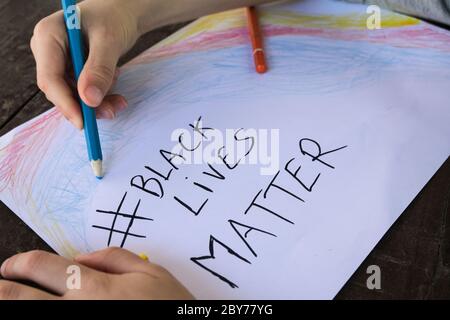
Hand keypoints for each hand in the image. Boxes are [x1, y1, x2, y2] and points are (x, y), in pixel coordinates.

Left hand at [0, 247, 193, 299]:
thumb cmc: (169, 307)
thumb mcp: (151, 272)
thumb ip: (114, 257)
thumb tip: (82, 257)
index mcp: (93, 287)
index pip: (40, 267)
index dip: (19, 262)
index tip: (13, 265)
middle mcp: (75, 310)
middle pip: (16, 297)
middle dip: (0, 287)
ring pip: (25, 317)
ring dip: (10, 304)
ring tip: (7, 297)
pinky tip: (35, 311)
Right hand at [30, 0, 146, 128]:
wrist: (122, 14)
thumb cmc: (113, 18)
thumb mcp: (109, 41)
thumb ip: (99, 69)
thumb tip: (89, 100)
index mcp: (48, 36)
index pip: (50, 78)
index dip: (65, 103)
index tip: (83, 121)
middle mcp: (49, 51)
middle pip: (60, 90)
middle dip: (86, 105)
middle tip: (112, 110)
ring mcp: (59, 62)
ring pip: (73, 96)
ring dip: (97, 104)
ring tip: (120, 100)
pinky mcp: (72, 71)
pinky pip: (83, 93)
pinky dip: (101, 97)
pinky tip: (115, 90)